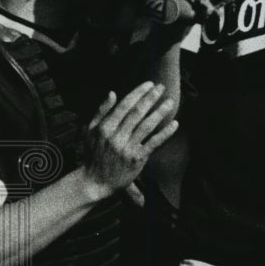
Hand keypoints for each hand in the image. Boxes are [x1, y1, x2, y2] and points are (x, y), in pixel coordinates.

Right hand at [82, 82, 178, 199]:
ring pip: (147, 126)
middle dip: (151, 98)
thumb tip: (112, 93)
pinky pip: (154, 143)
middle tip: (162, 87)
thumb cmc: (93, 153)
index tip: (149, 84)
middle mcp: (116, 136)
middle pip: (137, 113)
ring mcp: (127, 148)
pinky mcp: (137, 159)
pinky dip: (165, 133)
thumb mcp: (89, 131)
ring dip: (160, 112)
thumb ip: (101, 111)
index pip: (124, 105)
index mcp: (104, 127)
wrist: (94, 181)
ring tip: (170, 102)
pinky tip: (175, 124)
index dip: (138, 93)